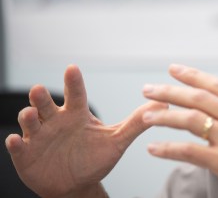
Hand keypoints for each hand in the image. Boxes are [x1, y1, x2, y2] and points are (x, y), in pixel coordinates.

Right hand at [5, 65, 166, 197]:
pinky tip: (16, 140)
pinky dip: (16, 143)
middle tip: (40, 89)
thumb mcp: (117, 140)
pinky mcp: (26, 155)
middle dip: (41, 96)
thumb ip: (137, 122)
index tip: (72, 68)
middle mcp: (56, 121)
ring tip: (31, 114)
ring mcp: (39, 137)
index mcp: (77, 114)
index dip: (73, 82)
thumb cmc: (95, 158)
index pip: (76, 94)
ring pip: (30, 122)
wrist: (77, 185)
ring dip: (28, 117)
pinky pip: (18, 147)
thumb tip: (165, 103)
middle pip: (46, 104)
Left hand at [142, 64, 217, 197]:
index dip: (194, 75)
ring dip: (165, 116)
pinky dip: (169, 148)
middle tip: (148, 88)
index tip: (174, 69)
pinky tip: (154, 148)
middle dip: (170, 90)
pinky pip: (191, 151)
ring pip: (192, 120)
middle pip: (200, 97)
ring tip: (146, 115)